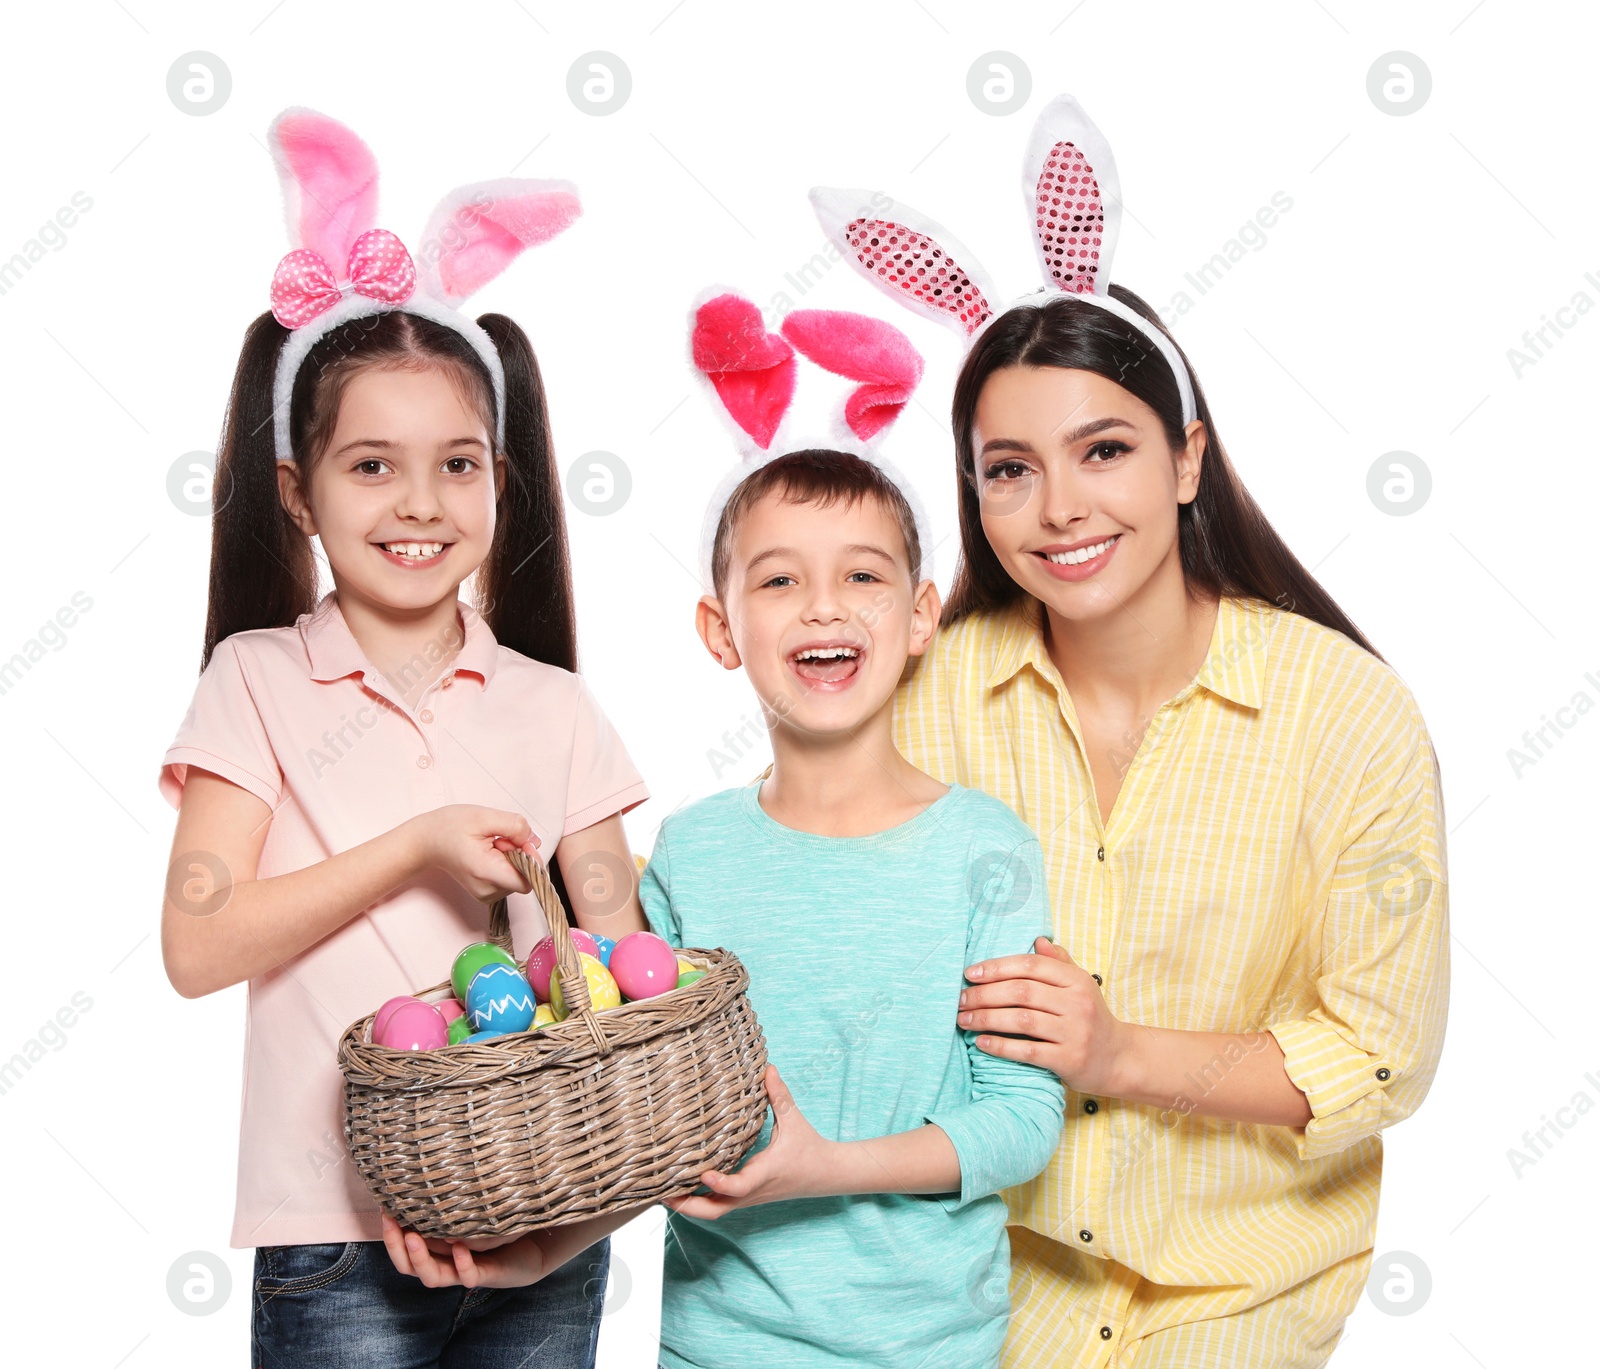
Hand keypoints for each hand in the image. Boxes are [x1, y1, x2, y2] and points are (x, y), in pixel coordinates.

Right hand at [379, 1212, 552, 1288]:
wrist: (532, 1249)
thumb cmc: (497, 1228)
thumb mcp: (471, 1211)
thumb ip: (452, 1202)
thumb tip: (432, 1169)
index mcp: (438, 1251)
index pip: (404, 1248)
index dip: (391, 1233)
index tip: (384, 1209)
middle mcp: (447, 1264)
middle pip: (409, 1266)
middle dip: (396, 1246)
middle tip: (390, 1222)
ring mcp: (464, 1271)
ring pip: (433, 1276)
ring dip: (420, 1259)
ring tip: (413, 1238)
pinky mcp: (487, 1275)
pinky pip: (470, 1275)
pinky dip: (462, 1264)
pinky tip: (460, 1247)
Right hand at [407, 805, 540, 902]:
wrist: (426, 841)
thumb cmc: (449, 827)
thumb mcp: (484, 816)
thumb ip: (515, 826)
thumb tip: (534, 841)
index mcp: (485, 873)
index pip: (528, 880)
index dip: (531, 859)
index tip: (520, 841)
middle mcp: (486, 890)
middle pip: (524, 877)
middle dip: (519, 854)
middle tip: (499, 839)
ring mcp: (485, 894)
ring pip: (518, 877)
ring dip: (512, 858)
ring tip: (491, 844)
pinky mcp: (486, 892)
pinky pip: (509, 878)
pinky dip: (505, 864)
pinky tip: (489, 853)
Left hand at [662, 1066, 835, 1218]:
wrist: (825, 1175)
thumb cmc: (808, 1147)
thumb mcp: (795, 1120)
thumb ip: (779, 1095)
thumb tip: (768, 1068)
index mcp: (764, 1173)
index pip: (738, 1187)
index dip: (719, 1183)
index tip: (703, 1173)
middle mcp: (752, 1191)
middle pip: (715, 1211)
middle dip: (687, 1205)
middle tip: (661, 1191)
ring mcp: (747, 1198)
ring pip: (713, 1211)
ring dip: (688, 1204)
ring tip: (662, 1188)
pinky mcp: (745, 1197)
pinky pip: (718, 1204)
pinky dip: (698, 1198)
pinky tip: (682, 1184)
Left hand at [959, 937, 1134, 1096]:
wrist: (1119, 1059)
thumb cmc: (1091, 1017)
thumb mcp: (1080, 985)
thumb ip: (1059, 963)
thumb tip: (1037, 939)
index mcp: (1076, 980)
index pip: (1030, 966)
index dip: (997, 967)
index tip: (969, 974)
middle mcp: (1077, 1003)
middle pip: (1021, 992)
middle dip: (984, 994)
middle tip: (959, 1000)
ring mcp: (1075, 1032)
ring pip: (1021, 1020)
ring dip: (986, 1019)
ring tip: (963, 1020)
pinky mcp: (1070, 1060)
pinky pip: (1028, 1050)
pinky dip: (1001, 1046)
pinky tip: (981, 1042)